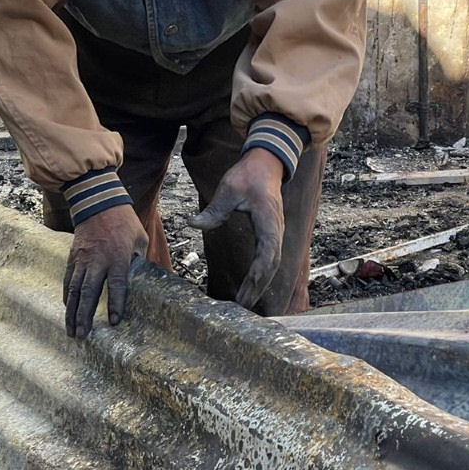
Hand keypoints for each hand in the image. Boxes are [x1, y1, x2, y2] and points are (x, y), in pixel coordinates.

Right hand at [64, 205, 148, 339]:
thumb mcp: (140, 238)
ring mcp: (82, 260)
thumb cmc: (123, 221)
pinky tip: (67, 309)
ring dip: (72, 312)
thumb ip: (141, 260)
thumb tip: (149, 279)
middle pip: (89, 292)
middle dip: (84, 316)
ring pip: (75, 290)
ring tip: (71, 331)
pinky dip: (68, 296)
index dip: (116, 304)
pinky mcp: (73, 257)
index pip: (117, 285)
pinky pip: (69, 280)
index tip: (114, 322)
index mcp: (117, 257)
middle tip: (81, 336)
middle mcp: (98, 261)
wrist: (97, 202)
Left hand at [187, 149, 284, 308]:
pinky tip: (250, 287)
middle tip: (242, 306)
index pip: (267, 253)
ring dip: (260, 284)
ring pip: (272, 264)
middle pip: (271, 265)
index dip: (258, 275)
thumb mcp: (229, 189)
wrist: (266, 163)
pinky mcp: (271, 234)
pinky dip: (261, 275)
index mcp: (268, 220)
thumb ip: (214, 210)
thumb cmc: (248, 175)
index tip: (246, 291)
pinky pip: (269, 259)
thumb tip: (192, 224)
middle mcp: (276, 230)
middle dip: (258, 287)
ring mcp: (276, 233)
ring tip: (245, 303)